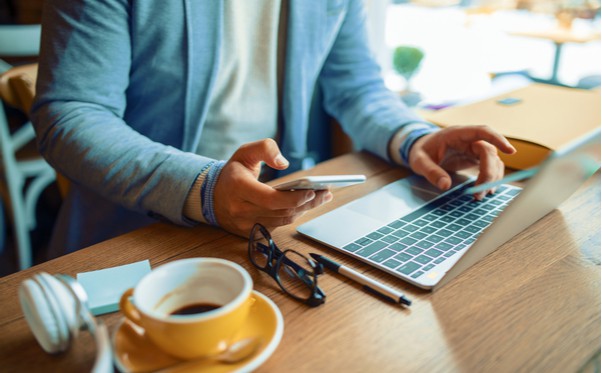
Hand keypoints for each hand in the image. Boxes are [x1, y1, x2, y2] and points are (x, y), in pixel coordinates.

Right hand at [213, 139, 332, 236]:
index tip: (312, 190)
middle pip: (281, 211)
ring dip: (304, 210)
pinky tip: (306, 205)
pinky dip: (293, 215)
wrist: (212, 195)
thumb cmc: (233, 172)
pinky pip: (278, 226)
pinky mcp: (250, 233)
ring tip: (321, 197)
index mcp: (238, 188)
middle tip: (325, 193)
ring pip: (282, 220)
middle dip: (307, 203)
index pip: (270, 199)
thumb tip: (284, 162)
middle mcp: (240, 210)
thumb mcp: (245, 152)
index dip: (293, 198)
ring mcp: (245, 224)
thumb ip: (265, 148)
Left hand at [408, 125, 515, 199]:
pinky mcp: (475, 158)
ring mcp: (473, 149)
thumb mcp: (419, 161)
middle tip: (479, 192)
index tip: (511, 151)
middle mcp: (469, 140)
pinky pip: (489, 166)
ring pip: (493, 161)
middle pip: (489, 152)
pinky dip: (490, 178)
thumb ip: (431, 172)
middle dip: (489, 173)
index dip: (498, 139)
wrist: (420, 150)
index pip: (482, 131)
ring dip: (491, 178)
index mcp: (457, 134)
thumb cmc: (420, 151)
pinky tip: (484, 190)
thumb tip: (445, 185)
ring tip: (479, 195)